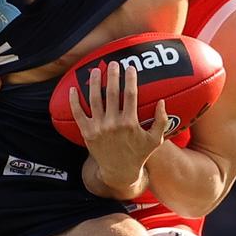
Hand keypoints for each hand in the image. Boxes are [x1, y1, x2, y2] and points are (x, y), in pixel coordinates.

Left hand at [70, 61, 168, 195]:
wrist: (119, 172)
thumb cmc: (139, 154)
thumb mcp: (155, 140)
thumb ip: (161, 121)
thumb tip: (162, 102)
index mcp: (130, 123)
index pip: (130, 95)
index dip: (130, 79)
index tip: (130, 67)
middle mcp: (113, 124)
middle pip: (111, 93)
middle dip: (112, 76)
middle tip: (113, 63)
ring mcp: (98, 128)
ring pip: (94, 100)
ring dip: (93, 83)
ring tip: (95, 71)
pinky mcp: (87, 133)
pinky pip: (78, 114)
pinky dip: (74, 101)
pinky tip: (73, 89)